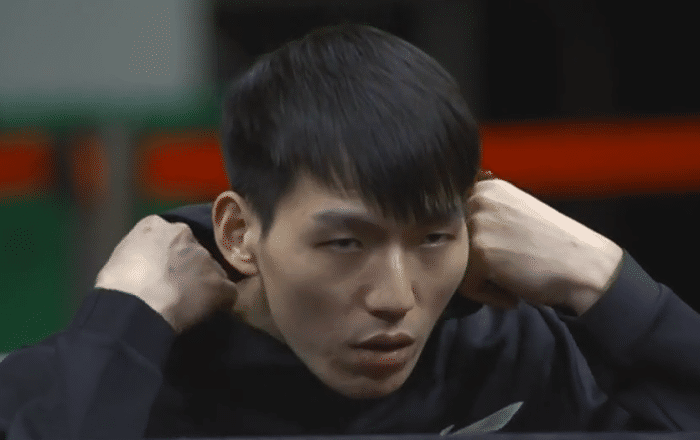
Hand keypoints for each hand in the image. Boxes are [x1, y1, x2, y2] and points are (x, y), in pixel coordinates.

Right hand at [95, 215, 238, 333]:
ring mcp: (206, 258)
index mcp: (155, 226)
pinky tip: (205, 316)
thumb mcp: (119, 260)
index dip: (167, 258)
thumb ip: (139, 255)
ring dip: (203, 286)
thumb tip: (146, 269)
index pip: (168, 237)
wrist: (134, 307)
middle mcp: (185, 235)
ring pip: (211, 271)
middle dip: (187, 270)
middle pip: (192, 252)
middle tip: (174, 291)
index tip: (161, 274)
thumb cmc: (117, 287)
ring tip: (187, 307)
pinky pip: (226, 293)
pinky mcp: (221, 284)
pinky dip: (219, 304)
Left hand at [458, 171, 623, 314]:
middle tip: (506, 270)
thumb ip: (484, 214)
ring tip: (510, 282)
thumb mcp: (514, 213)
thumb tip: (448, 230)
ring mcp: (478, 224)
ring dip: (480, 280)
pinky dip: (488, 296)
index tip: (502, 255)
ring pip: (458, 264)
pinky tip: (513, 294)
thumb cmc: (551, 245)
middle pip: (454, 244)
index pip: (455, 223)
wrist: (585, 266)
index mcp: (487, 187)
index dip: (475, 246)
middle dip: (474, 263)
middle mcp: (478, 199)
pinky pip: (467, 285)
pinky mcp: (480, 253)